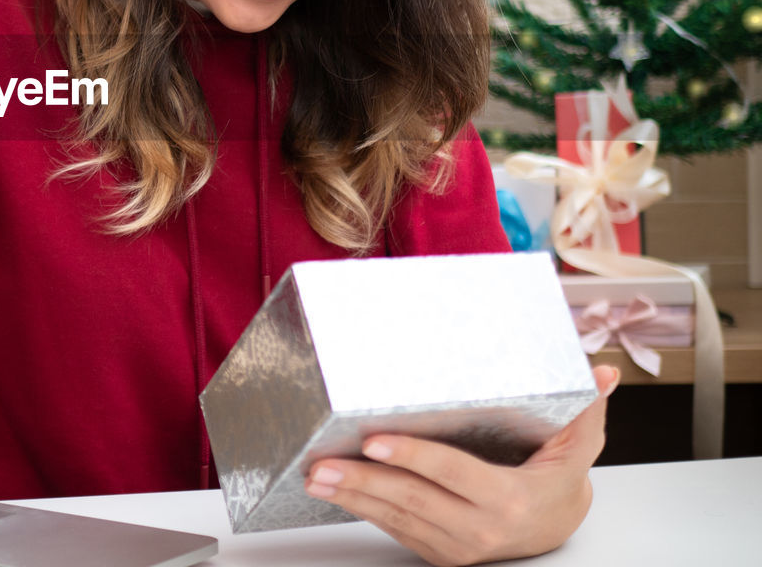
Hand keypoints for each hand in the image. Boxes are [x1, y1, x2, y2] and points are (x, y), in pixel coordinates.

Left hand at [304, 365, 619, 565]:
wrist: (556, 528)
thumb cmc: (558, 478)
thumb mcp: (579, 444)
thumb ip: (587, 408)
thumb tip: (604, 372)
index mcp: (510, 498)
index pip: (452, 473)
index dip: (413, 457)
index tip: (374, 441)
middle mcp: (480, 527)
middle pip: (413, 501)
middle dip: (363, 482)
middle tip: (324, 464)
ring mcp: (457, 545)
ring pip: (397, 520)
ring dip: (353, 498)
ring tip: (317, 475)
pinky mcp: (440, 552)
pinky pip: (396, 530)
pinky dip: (364, 510)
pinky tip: (336, 492)